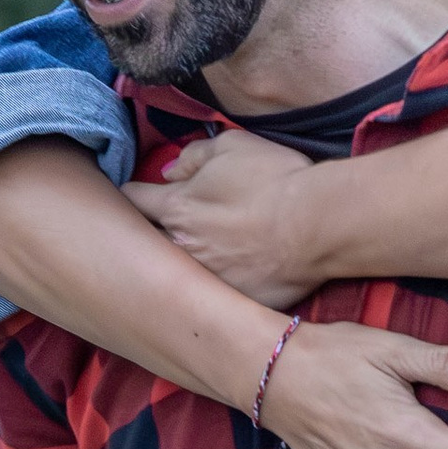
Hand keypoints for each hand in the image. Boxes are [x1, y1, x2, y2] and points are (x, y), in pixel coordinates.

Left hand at [127, 131, 321, 312]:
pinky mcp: (229, 301)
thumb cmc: (274, 178)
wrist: (314, 225)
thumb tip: (170, 171)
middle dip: (144, 238)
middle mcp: (181, 247)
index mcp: (176, 207)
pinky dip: (212, 290)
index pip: (133, 200)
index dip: (132, 195)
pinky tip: (221, 285)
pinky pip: (211, 298)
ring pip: (173, 276)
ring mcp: (204, 280)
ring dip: (176, 267)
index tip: (137, 196)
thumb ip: (194, 156)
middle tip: (153, 233)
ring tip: (191, 261)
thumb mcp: (232, 146)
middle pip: (145, 245)